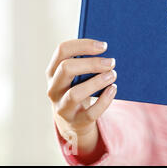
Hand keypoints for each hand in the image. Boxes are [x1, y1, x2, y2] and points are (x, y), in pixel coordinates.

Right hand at [46, 39, 116, 154]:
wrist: (74, 122)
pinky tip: (113, 89)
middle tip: (112, 62)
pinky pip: (90, 113)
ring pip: (75, 94)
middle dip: (91, 63)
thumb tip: (108, 49)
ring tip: (113, 75)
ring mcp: (62, 107)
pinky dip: (104, 100)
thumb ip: (86, 62)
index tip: (104, 46)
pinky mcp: (76, 122)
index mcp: (53, 71)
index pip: (62, 50)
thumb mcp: (77, 76)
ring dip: (97, 82)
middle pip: (66, 68)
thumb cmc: (80, 89)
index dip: (83, 45)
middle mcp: (54, 88)